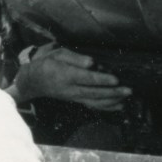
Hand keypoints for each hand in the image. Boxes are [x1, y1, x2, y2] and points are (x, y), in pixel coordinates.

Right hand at [16, 44, 130, 110]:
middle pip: (94, 92)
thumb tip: (91, 63)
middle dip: (113, 92)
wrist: (32, 81)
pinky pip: (93, 105)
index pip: (87, 78)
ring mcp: (74, 97)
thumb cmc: (46, 63)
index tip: (115, 79)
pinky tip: (118, 106)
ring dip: (112, 101)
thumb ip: (74, 58)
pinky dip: (107, 107)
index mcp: (67, 75)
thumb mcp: (56, 54)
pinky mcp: (76, 100)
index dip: (102, 79)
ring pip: (95, 102)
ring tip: (126, 99)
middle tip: (128, 90)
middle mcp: (71, 89)